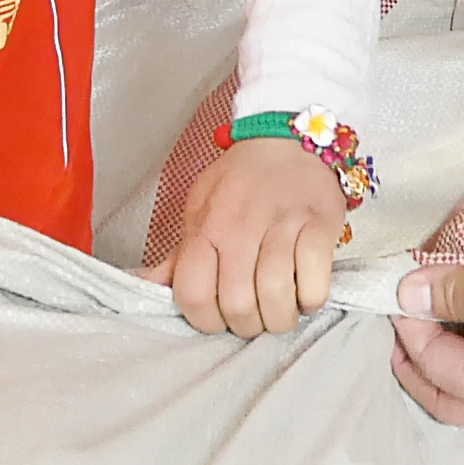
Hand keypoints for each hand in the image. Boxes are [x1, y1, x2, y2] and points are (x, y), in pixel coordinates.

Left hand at [147, 138, 346, 337]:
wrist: (289, 139)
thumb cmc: (242, 181)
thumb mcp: (200, 210)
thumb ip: (178, 256)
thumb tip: (144, 286)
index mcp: (206, 227)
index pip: (193, 294)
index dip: (206, 320)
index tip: (219, 317)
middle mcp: (240, 226)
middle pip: (238, 306)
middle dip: (248, 325)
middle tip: (256, 315)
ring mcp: (282, 226)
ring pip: (276, 300)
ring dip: (280, 317)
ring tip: (282, 308)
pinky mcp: (319, 226)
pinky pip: (314, 285)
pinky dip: (310, 299)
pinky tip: (306, 290)